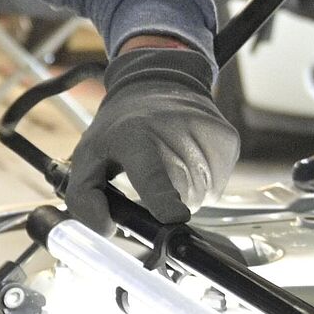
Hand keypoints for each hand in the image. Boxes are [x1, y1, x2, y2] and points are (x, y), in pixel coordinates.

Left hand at [63, 38, 237, 230]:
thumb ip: (85, 197)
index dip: (163, 199)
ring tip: (168, 161)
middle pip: (179, 198)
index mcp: (135, 137)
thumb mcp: (87, 156)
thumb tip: (106, 230)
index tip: (175, 217)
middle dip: (162, 202)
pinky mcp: (228, 141)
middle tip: (149, 173)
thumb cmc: (120, 127)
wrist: (158, 83)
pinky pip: (216, 187)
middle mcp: (176, 133)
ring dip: (183, 192)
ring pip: (201, 197)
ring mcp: (207, 136)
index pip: (152, 174)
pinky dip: (201, 182)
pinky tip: (187, 157)